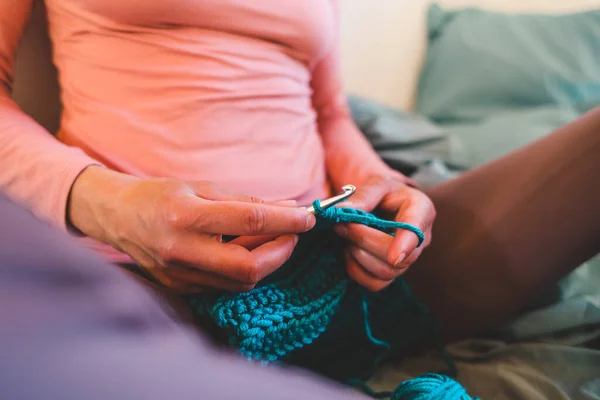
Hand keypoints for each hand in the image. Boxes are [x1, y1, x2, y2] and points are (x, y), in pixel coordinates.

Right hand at [68, 166, 314, 292]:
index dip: (287, 220)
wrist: (116, 216)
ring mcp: (180, 274)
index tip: (308, 217)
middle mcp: (182, 250)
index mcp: (187, 216)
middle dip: (282, 252)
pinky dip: (244, 271)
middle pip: (250, 267)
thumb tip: (289, 206)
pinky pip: (224, 286)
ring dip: (266, 262)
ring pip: (241, 281)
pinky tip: (246, 252)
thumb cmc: (160, 195)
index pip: (251, 220)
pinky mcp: (180, 287)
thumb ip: (246, 200)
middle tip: (292, 234)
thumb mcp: (202, 187)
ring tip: (271, 240)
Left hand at [333, 175, 434, 291]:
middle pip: (399, 258)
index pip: (417, 231)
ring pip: (386, 273)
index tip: (393, 256)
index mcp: (421, 210)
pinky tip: (348, 251)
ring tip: (344, 235)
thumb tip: (340, 211)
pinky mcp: (391, 272)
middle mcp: (420, 240)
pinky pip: (374, 284)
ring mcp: (407, 260)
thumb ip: (362, 196)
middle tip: (342, 226)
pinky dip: (356, 270)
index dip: (406, 245)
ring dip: (358, 256)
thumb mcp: (375, 184)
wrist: (382, 203)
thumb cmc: (382, 192)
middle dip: (365, 242)